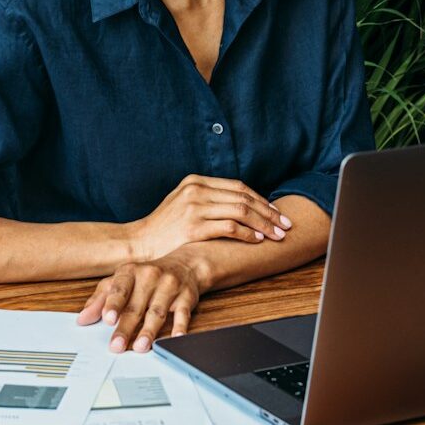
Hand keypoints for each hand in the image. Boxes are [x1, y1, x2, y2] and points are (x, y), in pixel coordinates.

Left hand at [75, 252, 209, 352]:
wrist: (185, 264)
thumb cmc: (146, 276)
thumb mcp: (121, 281)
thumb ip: (100, 299)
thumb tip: (82, 319)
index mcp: (130, 272)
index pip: (120, 288)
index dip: (113, 304)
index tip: (107, 319)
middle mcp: (150, 276)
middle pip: (136, 306)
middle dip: (126, 328)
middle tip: (116, 346)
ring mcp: (169, 286)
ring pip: (157, 312)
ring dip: (148, 331)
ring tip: (140, 347)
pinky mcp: (186, 298)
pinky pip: (182, 314)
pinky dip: (178, 328)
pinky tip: (174, 339)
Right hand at [126, 173, 293, 260]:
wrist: (138, 242)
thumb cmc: (164, 228)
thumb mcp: (183, 203)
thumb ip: (208, 199)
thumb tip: (240, 205)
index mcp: (195, 181)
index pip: (238, 187)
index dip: (261, 200)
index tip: (276, 212)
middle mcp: (196, 190)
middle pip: (244, 197)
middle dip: (269, 212)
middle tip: (286, 225)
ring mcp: (194, 208)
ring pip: (240, 211)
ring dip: (263, 224)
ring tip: (277, 235)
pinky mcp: (193, 227)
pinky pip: (229, 227)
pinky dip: (247, 233)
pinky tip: (257, 240)